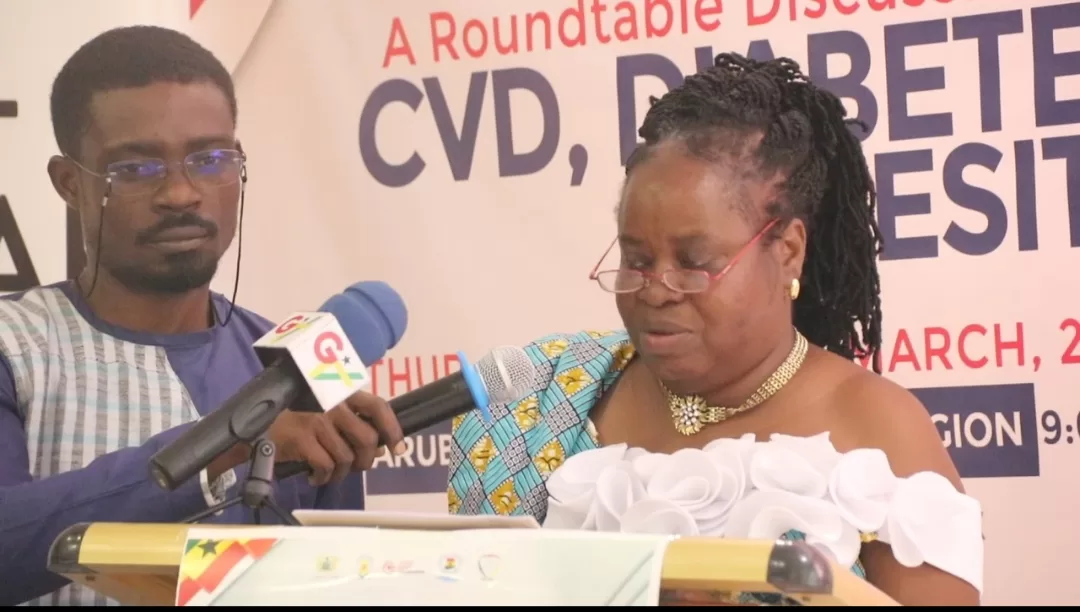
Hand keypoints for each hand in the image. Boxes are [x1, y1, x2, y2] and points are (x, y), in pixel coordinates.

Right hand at [266, 391, 405, 485]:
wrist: (253, 421)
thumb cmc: (295, 415)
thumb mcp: (325, 410)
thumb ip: (352, 423)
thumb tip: (380, 448)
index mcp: (341, 393)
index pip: (378, 406)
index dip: (393, 429)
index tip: (398, 449)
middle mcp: (332, 403)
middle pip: (367, 438)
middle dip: (366, 460)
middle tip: (355, 467)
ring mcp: (317, 420)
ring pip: (346, 457)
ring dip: (340, 473)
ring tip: (329, 473)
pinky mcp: (302, 438)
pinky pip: (325, 466)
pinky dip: (323, 478)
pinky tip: (313, 476)